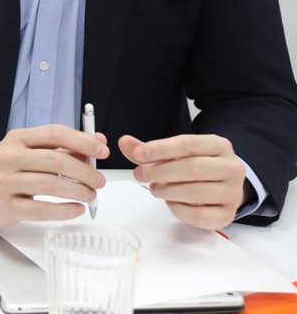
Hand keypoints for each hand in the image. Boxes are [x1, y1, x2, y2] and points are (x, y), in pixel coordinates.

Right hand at [0, 124, 107, 225]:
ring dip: (78, 191)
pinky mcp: (7, 206)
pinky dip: (65, 210)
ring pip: (50, 186)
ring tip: (90, 195)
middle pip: (55, 161)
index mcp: (17, 139)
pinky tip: (76, 209)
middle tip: (99, 180)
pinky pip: (42, 210)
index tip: (102, 150)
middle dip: (84, 171)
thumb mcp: (30, 150)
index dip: (82, 141)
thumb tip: (98, 141)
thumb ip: (64, 146)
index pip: (54, 133)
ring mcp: (6, 182)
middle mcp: (9, 157)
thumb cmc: (9, 168)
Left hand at [118, 134, 247, 229]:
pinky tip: (171, 202)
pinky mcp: (227, 215)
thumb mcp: (174, 153)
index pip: (188, 144)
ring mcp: (233, 193)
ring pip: (195, 192)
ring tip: (155, 188)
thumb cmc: (195, 166)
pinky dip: (178, 209)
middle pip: (193, 168)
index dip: (160, 149)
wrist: (222, 186)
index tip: (138, 154)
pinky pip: (199, 215)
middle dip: (160, 172)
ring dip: (167, 191)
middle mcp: (232, 168)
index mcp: (220, 146)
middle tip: (140, 174)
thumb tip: (124, 142)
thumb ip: (148, 149)